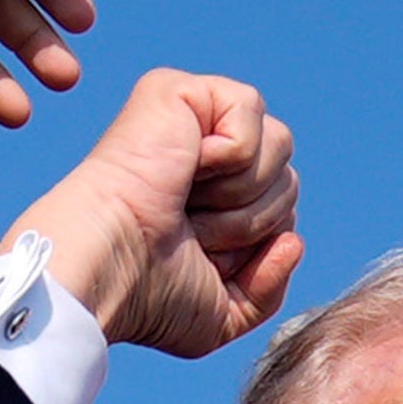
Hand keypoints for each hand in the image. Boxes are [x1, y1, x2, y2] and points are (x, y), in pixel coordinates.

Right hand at [8, 70, 303, 357]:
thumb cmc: (149, 298)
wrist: (109, 270)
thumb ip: (269, 288)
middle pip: (289, 179)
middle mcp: (205, 155)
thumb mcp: (224, 314)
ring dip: (240, 194)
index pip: (284, 209)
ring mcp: (192, 119)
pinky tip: (187, 166)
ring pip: (280, 143)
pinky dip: (230, 153)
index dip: (258, 243)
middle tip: (192, 230)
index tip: (203, 257)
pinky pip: (250, 111)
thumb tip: (293, 240)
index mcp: (212, 200)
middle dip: (250, 221)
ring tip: (187, 202)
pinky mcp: (179, 90)